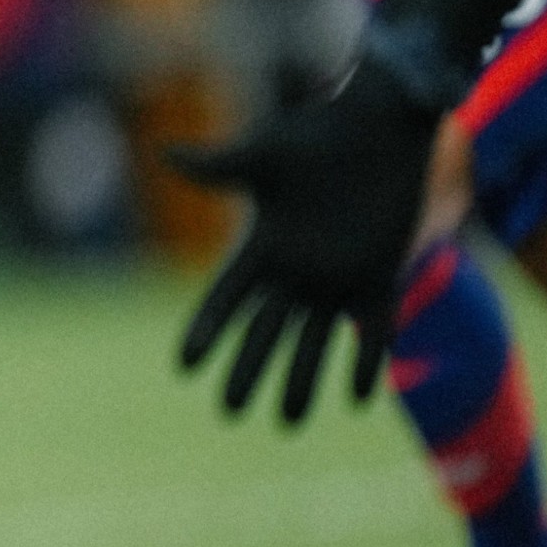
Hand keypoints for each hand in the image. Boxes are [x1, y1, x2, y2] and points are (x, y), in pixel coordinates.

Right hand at [168, 54, 445, 422]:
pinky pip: (374, 328)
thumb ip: (220, 165)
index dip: (207, 330)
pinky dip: (366, 359)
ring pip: (315, 341)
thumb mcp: (266, 152)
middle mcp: (297, 269)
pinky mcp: (382, 275)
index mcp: (265, 244)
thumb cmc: (319, 131)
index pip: (227, 296)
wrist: (381, 123)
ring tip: (286, 423)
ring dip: (302, 381)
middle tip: (229, 414)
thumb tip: (164, 153)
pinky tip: (357, 396)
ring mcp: (340, 276)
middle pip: (265, 332)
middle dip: (247, 372)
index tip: (185, 366)